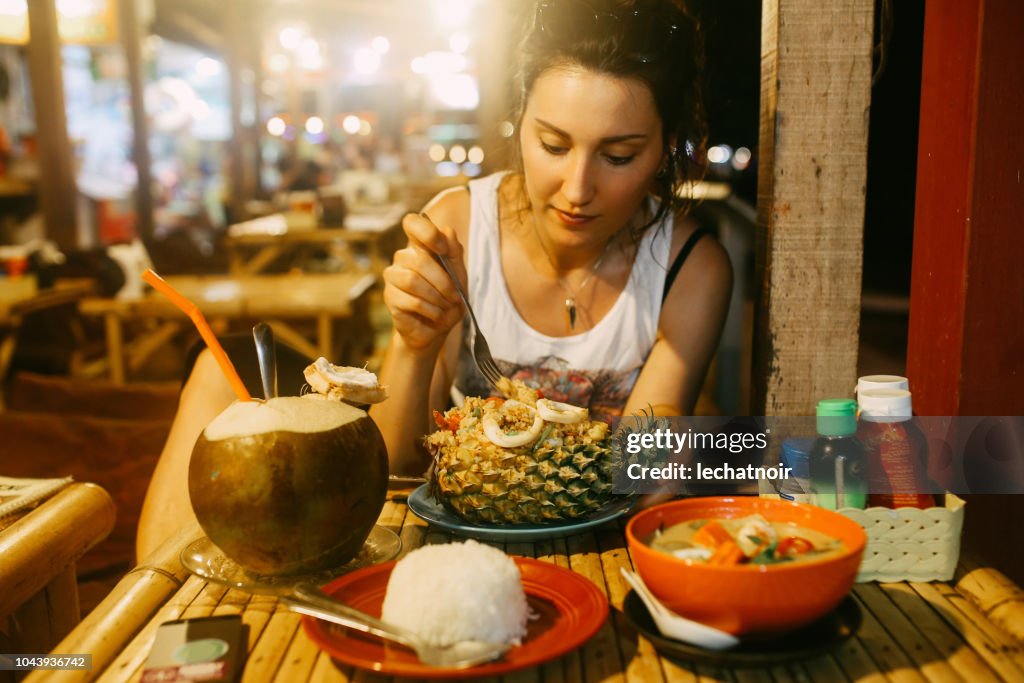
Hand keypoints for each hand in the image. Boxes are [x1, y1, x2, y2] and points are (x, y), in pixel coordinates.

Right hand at [383, 213, 465, 351]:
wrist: (436, 328)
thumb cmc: (447, 298)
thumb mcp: (458, 274)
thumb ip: (454, 252)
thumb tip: (448, 230)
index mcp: (420, 246)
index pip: (412, 223)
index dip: (426, 232)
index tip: (443, 249)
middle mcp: (402, 257)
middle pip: (419, 260)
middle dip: (443, 282)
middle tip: (455, 297)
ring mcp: (393, 276)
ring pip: (413, 280)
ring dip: (436, 297)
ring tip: (447, 307)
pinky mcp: (390, 297)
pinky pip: (411, 301)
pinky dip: (431, 310)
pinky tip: (438, 315)